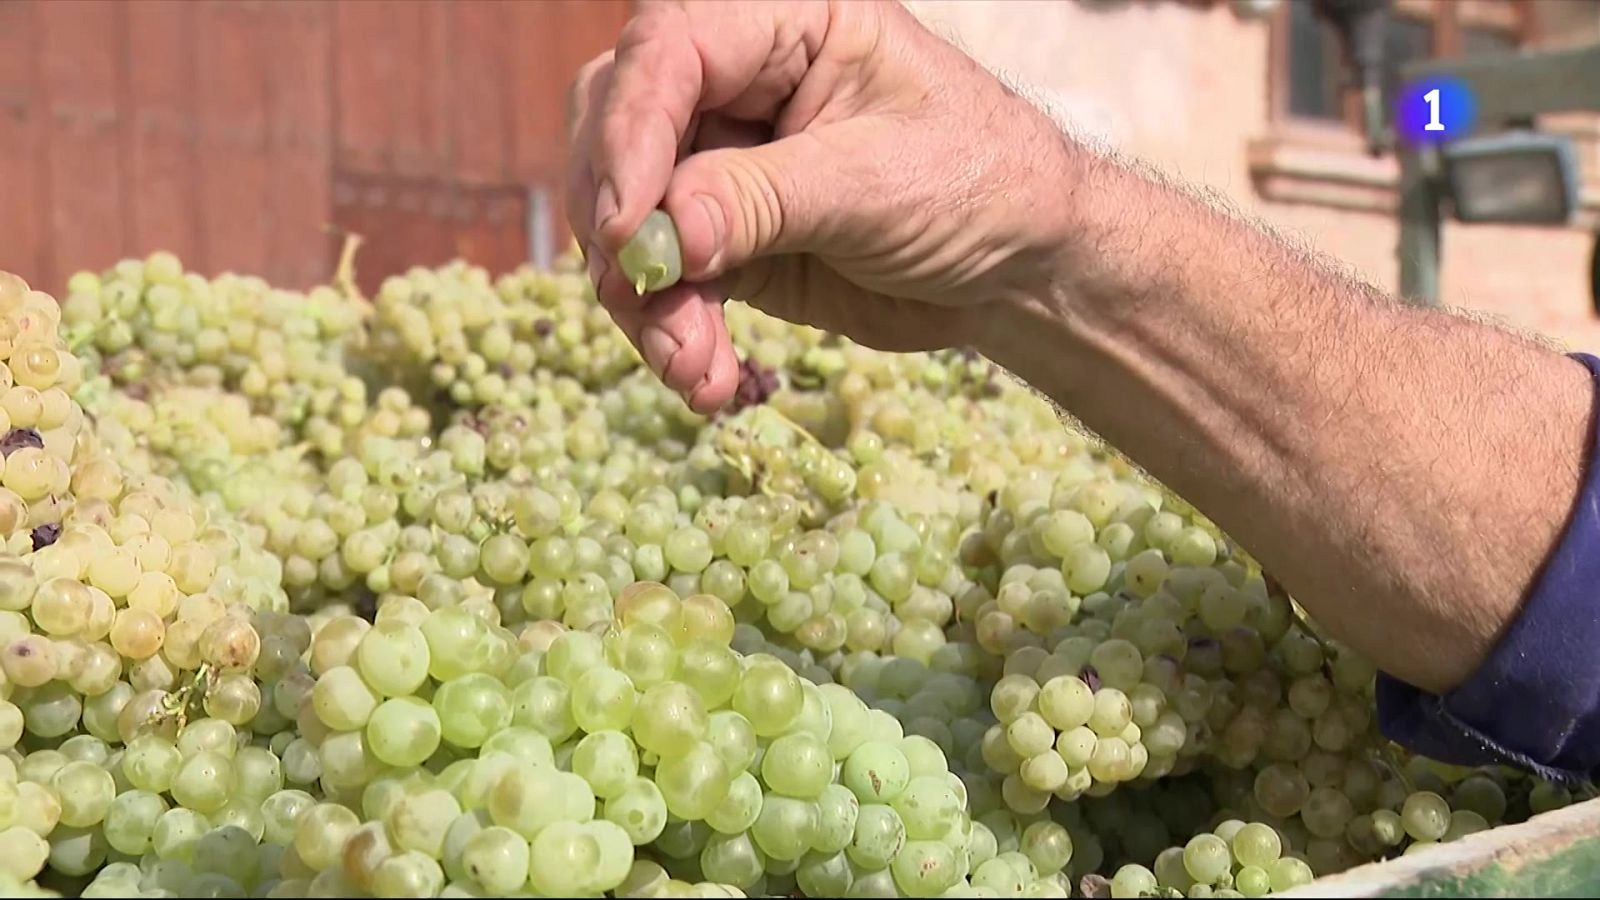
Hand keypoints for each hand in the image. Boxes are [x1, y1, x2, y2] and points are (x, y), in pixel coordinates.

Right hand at [566, 0, 1077, 412]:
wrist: (1021, 270)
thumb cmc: (979, 186)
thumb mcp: (878, 182)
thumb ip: (764, 199)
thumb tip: (664, 234)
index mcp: (784, 24)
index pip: (669, 49)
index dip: (629, 130)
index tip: (623, 223)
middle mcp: (738, 84)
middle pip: (619, 127)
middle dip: (620, 224)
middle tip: (638, 295)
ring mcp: (723, 164)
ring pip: (628, 218)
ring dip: (646, 302)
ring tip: (692, 368)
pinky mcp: (724, 241)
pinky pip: (665, 282)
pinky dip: (672, 332)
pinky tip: (708, 381)